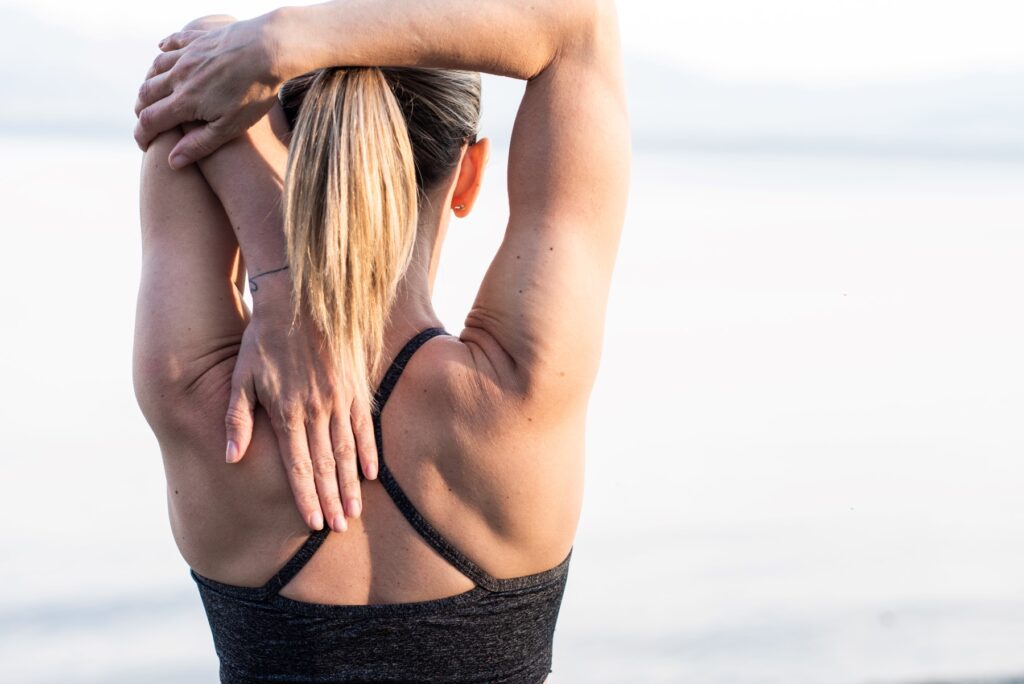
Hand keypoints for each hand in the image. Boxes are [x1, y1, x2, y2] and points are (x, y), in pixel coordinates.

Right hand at [134, 13, 284, 167]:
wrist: (269, 50)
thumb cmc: (254, 92)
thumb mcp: (230, 128)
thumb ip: (199, 144)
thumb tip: (172, 162)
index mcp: (185, 101)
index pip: (150, 120)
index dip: (142, 135)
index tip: (143, 146)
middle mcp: (179, 76)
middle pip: (146, 93)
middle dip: (141, 110)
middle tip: (145, 121)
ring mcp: (187, 54)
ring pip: (155, 68)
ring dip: (149, 81)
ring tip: (152, 93)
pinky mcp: (199, 38)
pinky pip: (172, 42)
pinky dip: (163, 49)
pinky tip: (162, 50)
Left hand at [227, 275, 378, 531]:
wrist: (299, 298)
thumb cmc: (263, 338)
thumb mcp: (241, 377)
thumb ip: (237, 419)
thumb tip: (231, 458)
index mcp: (287, 412)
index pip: (298, 466)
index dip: (306, 497)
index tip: (312, 523)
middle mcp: (316, 410)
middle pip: (325, 465)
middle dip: (331, 500)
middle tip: (338, 528)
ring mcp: (339, 399)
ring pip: (347, 451)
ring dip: (351, 485)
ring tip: (354, 511)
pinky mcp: (355, 386)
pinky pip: (364, 426)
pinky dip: (368, 451)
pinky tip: (372, 473)